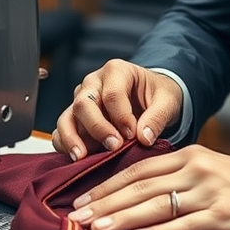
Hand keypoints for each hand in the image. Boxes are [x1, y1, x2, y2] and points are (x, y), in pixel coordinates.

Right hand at [52, 59, 182, 160]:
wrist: (151, 97)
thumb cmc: (157, 94)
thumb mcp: (167, 101)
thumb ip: (157, 117)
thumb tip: (144, 138)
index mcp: (116, 71)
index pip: (112, 94)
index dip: (121, 117)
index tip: (133, 135)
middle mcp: (94, 83)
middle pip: (84, 104)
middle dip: (98, 128)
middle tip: (114, 146)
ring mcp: (81, 100)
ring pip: (67, 117)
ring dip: (73, 138)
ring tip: (81, 157)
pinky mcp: (75, 118)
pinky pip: (61, 130)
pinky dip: (65, 144)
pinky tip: (77, 157)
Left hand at [66, 144, 229, 229]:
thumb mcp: (212, 168)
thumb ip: (180, 175)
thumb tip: (143, 190)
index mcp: (190, 155)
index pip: (138, 169)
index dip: (108, 184)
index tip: (82, 198)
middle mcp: (195, 169)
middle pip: (140, 186)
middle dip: (105, 202)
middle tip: (76, 216)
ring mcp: (209, 192)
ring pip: (156, 204)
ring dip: (122, 217)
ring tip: (96, 228)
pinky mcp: (223, 214)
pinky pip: (184, 223)